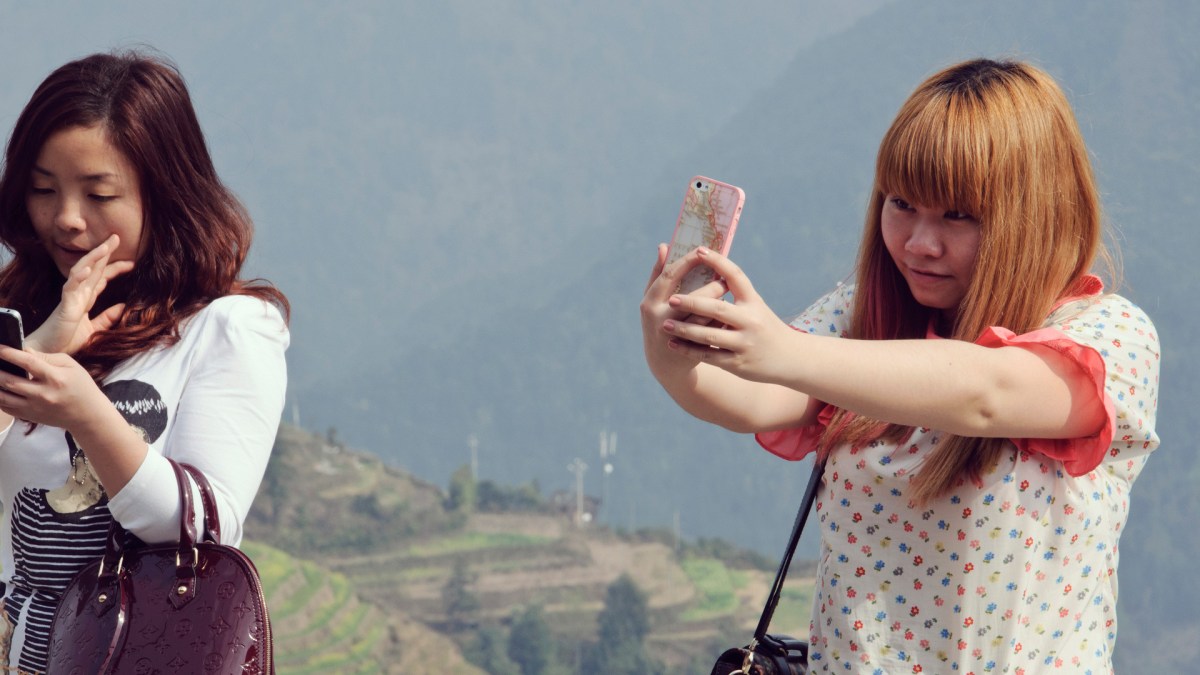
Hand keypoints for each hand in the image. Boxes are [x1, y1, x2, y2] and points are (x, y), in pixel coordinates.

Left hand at [0, 345, 108, 430]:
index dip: (10, 354)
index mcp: (56, 378)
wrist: (88, 415)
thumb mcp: (72, 366)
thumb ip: (48, 357)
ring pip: (3, 397)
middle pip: (10, 381)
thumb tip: (25, 351)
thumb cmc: (81, 387)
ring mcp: (35, 408)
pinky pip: (6, 408)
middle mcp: (43, 394)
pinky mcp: (30, 416)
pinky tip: (0, 390)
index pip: (28, 362)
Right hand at [27, 234, 132, 354]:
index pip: (101, 277)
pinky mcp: (64, 305)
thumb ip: (107, 318)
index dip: (115, 268)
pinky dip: (79, 276)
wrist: (47, 352)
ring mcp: (70, 297)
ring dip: (93, 258)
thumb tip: (123, 307)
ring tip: (105, 246)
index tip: (132, 263)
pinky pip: (71, 287)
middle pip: (93, 268)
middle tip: (116, 236)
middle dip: (104, 252)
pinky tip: (89, 268)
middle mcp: (78, 294)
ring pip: (81, 271)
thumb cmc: (65, 340)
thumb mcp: (94, 329)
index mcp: (85, 298)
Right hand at [640, 244, 730, 364]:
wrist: (666, 363)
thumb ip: (659, 273)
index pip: (671, 275)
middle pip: (693, 297)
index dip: (688, 261)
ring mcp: (675, 336)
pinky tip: (728, 317)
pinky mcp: (690, 350)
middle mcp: (659, 319)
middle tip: (726, 280)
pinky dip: (721, 322)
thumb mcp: (655, 300)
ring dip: (720, 305)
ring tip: (729, 298)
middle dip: (713, 287)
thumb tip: (664, 246)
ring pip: (705, 316)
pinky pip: (711, 331)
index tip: (704, 251)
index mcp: (650, 301)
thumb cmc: (661, 320)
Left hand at [657, 247, 797, 383]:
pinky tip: (673, 344)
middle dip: (692, 302)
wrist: (790, 358)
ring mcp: (744, 343)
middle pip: (717, 308)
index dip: (718, 262)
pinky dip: (689, 350)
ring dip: (685, 330)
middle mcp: (751, 321)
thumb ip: (734, 291)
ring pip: (709, 335)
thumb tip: (708, 266)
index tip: (699, 250)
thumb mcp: (755, 306)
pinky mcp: (738, 363)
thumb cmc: (764, 326)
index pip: (735, 276)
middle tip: (672, 299)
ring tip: (665, 325)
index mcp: (753, 302)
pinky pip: (709, 356)